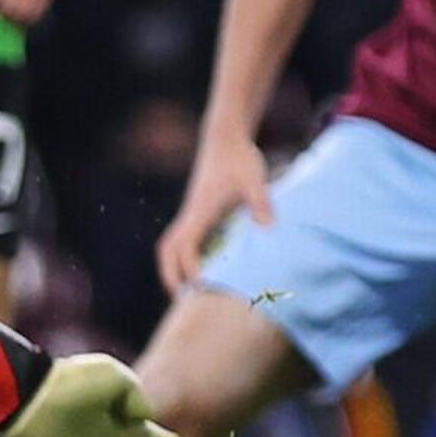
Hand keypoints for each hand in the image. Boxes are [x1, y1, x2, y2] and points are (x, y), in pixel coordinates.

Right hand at [157, 130, 271, 294]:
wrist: (226, 137)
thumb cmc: (240, 158)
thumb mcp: (254, 180)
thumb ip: (260, 204)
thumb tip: (268, 229)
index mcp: (201, 211)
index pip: (186, 246)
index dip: (190, 268)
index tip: (200, 286)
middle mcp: (191, 214)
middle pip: (167, 249)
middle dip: (170, 275)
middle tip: (182, 299)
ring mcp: (191, 212)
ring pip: (171, 244)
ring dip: (174, 268)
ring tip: (187, 291)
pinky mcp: (197, 210)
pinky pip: (183, 239)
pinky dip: (183, 257)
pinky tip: (201, 270)